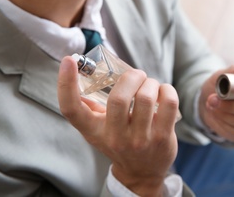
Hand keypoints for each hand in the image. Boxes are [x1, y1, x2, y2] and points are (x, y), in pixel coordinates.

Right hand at [58, 56, 178, 195]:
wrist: (141, 173)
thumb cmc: (118, 142)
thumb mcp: (97, 130)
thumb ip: (88, 106)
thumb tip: (78, 74)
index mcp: (93, 130)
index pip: (72, 109)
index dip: (66, 84)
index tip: (69, 61)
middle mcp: (115, 137)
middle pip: (118, 98)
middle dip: (131, 77)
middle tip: (136, 75)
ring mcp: (139, 139)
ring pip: (145, 97)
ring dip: (150, 83)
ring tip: (150, 85)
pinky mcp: (162, 137)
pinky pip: (168, 103)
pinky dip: (167, 90)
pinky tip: (163, 92)